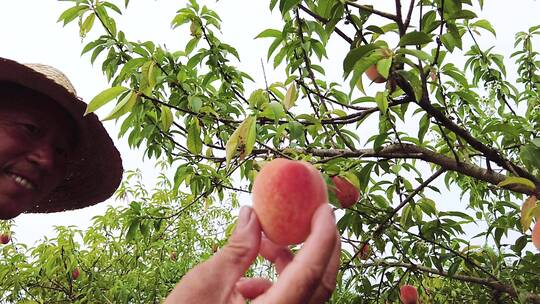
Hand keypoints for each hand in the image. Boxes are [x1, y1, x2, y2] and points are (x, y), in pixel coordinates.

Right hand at [164, 203, 339, 303]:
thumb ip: (239, 247)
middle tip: (309, 216)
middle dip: (317, 246)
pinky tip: (246, 281)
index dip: (321, 237)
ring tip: (261, 246)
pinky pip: (288, 301)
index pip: (309, 272)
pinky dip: (274, 283)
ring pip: (304, 291)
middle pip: (319, 283)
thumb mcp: (209, 281)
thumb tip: (252, 214)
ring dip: (288, 263)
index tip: (324, 209)